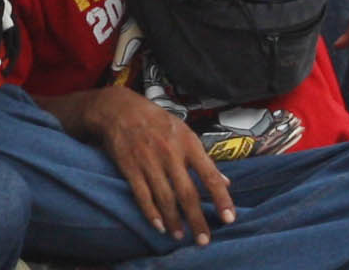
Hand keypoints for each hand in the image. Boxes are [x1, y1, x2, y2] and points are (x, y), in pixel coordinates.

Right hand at [66, 85, 235, 243]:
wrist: (119, 109)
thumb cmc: (157, 121)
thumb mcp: (185, 133)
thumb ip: (204, 159)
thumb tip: (226, 181)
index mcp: (188, 144)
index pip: (210, 175)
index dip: (221, 199)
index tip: (229, 219)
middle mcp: (170, 153)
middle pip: (187, 193)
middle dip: (197, 219)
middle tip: (204, 240)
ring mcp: (149, 161)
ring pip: (165, 198)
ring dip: (174, 220)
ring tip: (180, 236)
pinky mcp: (130, 167)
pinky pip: (142, 195)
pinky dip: (151, 213)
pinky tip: (159, 226)